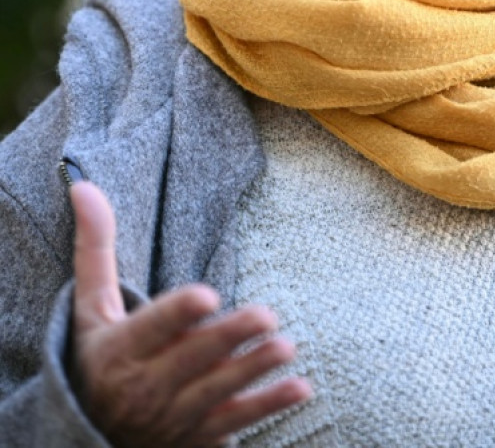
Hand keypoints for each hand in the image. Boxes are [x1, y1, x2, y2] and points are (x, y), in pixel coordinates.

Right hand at [70, 181, 310, 446]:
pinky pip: (233, 424)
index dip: (178, 314)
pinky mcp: (196, 438)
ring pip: (217, 393)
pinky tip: (299, 387)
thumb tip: (83, 184)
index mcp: (118, 351)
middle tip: (267, 315)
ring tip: (286, 347)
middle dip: (228, 339)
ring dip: (253, 371)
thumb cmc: (97, 357)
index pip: (151, 328)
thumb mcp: (91, 308)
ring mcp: (171, 419)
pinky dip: (266, 408)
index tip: (207, 295)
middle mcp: (143, 388)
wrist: (88, 438)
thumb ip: (96, 248)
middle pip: (191, 360)